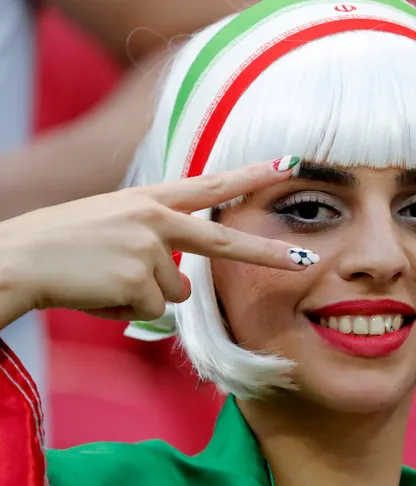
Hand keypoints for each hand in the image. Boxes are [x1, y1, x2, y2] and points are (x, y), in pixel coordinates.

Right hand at [0, 157, 312, 323]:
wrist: (17, 257)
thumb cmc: (63, 245)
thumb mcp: (113, 225)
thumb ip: (156, 245)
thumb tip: (182, 289)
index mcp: (148, 200)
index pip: (209, 183)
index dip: (250, 175)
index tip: (287, 164)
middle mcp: (154, 218)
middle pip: (223, 243)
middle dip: (267, 255)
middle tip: (305, 262)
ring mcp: (148, 248)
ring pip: (173, 293)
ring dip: (144, 295)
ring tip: (104, 279)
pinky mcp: (137, 278)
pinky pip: (150, 309)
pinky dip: (126, 309)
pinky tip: (98, 291)